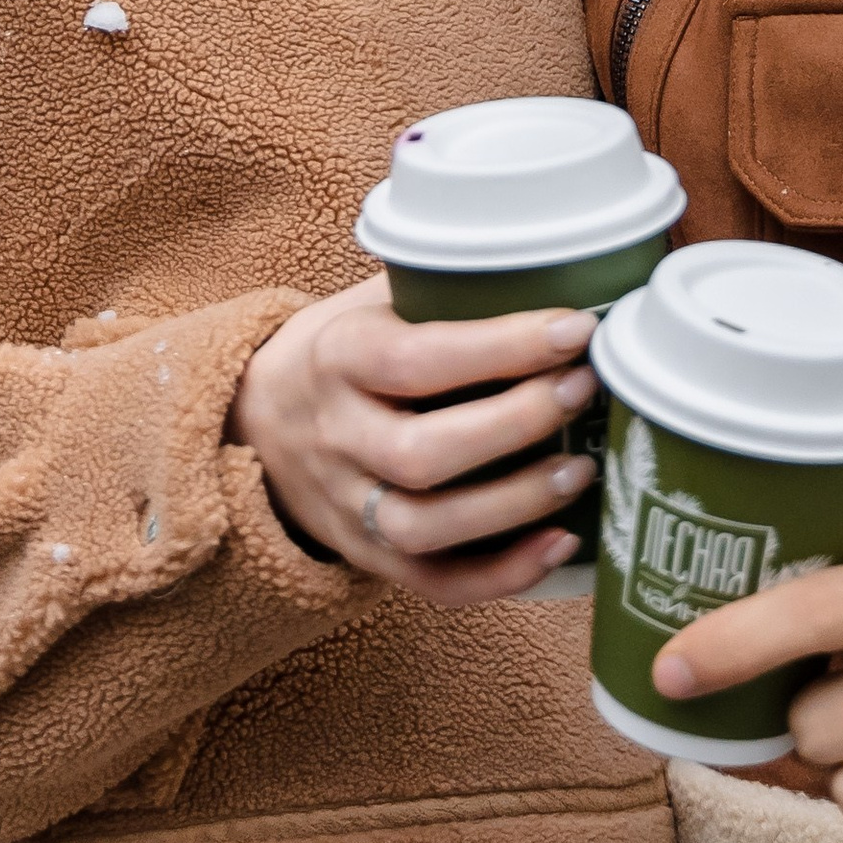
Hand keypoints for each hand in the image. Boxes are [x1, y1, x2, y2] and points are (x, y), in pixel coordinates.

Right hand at [229, 279, 597, 601]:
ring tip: (582, 468)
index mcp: (337, 356)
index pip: (417, 360)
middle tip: (585, 391)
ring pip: (425, 529)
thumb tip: (556, 258)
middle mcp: (335, 436)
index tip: (577, 330)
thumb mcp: (369, 301)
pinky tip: (562, 542)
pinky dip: (503, 575)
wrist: (258, 419)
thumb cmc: (345, 349)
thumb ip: (439, 288)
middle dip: (515, 425)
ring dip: (515, 505)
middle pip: (421, 455)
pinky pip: (433, 584)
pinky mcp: (368, 556)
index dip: (502, 348)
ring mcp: (347, 505)